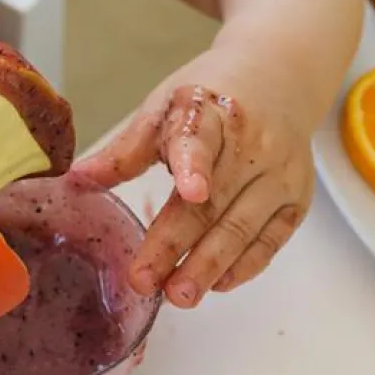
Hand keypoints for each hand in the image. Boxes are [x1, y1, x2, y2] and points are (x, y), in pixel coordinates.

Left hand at [73, 52, 313, 307]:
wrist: (277, 78)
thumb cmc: (208, 98)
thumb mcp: (163, 107)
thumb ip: (125, 149)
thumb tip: (77, 180)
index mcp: (210, 112)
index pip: (201, 141)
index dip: (193, 166)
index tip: (188, 191)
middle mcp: (252, 145)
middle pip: (213, 201)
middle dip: (177, 245)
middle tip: (144, 280)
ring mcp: (280, 174)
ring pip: (243, 228)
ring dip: (210, 267)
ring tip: (178, 295)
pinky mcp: (297, 198)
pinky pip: (272, 240)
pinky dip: (244, 266)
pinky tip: (217, 284)